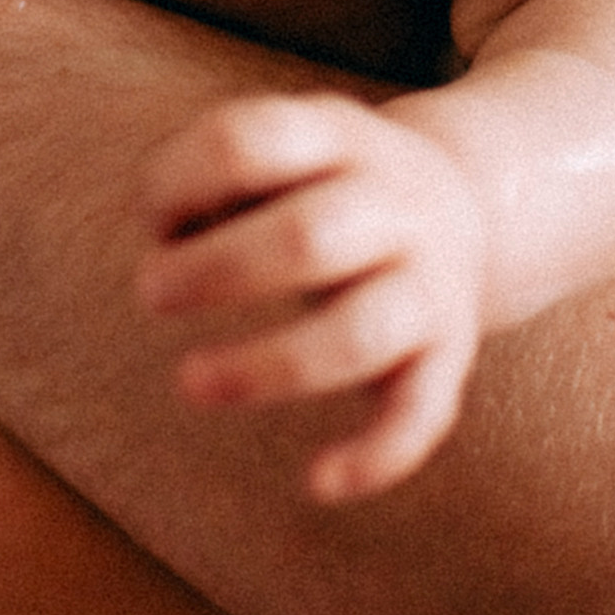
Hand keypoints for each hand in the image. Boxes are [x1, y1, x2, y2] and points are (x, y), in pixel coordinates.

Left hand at [136, 92, 485, 502]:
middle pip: (309, 236)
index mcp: (335, 134)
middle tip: (150, 291)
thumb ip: (218, 171)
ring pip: (360, 333)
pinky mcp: (450, 356)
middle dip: (217, 269)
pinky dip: (374, 455)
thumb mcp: (282, 145)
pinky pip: (422, 413)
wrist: (464, 198)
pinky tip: (316, 481)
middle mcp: (393, 204)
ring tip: (190, 382)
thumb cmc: (321, 177)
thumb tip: (165, 229)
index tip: (151, 219)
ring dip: (268, 365)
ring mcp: (430, 282)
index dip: (180, 179)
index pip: (250, 141)